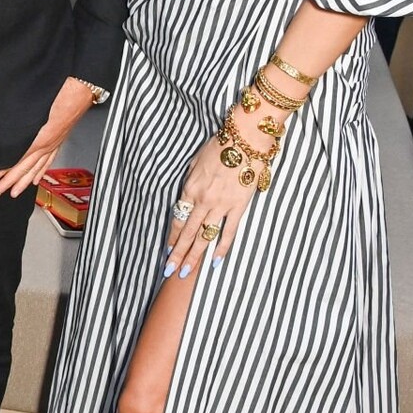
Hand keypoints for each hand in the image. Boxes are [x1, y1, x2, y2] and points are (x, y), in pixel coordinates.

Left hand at [0, 76, 96, 198]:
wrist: (80, 88)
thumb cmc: (59, 92)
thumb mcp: (32, 105)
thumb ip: (18, 118)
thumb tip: (1, 126)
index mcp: (39, 137)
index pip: (18, 160)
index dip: (5, 172)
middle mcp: (47, 143)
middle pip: (26, 168)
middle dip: (10, 181)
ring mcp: (54, 143)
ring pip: (37, 167)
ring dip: (24, 180)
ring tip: (14, 191)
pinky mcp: (59, 139)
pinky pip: (48, 160)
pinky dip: (40, 171)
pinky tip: (35, 178)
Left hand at [164, 101, 285, 277]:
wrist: (245, 139)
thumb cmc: (220, 145)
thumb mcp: (195, 161)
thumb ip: (191, 181)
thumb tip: (188, 195)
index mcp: (190, 189)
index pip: (178, 219)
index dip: (172, 237)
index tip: (167, 251)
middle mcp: (202, 201)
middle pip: (187, 233)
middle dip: (177, 254)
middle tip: (169, 271)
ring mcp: (221, 206)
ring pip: (204, 237)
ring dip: (194, 256)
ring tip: (186, 273)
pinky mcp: (239, 207)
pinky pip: (229, 232)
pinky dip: (222, 248)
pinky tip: (214, 262)